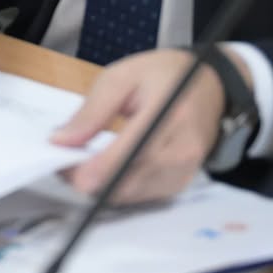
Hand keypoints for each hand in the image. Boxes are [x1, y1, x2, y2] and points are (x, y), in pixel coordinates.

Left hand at [52, 47, 229, 203]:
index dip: (90, 168)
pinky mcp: (182, 184)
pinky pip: (142, 197)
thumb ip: (92, 111)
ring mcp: (185, 171)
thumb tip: (61, 141)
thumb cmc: (163, 75)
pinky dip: (119, 188)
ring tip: (83, 162)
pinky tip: (107, 169)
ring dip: (101, 186)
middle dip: (89, 178)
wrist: (211, 87)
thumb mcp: (121, 77)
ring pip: (131, 195)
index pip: (126, 155)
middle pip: (127, 182)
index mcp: (168, 114)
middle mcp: (182, 150)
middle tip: (65, 160)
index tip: (62, 164)